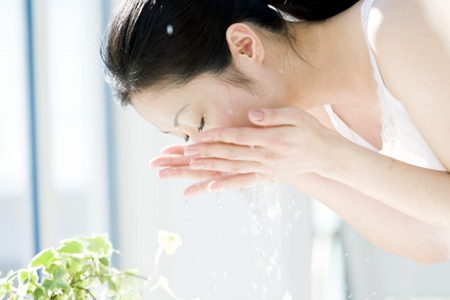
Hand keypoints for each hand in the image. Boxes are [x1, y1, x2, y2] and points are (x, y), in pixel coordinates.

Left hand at [150, 107, 346, 197]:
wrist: (324, 156)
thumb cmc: (310, 132)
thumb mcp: (296, 117)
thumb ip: (273, 115)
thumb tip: (251, 115)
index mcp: (271, 140)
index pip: (239, 138)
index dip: (219, 137)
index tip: (200, 136)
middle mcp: (265, 158)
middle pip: (229, 156)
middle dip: (204, 154)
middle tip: (183, 154)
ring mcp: (264, 170)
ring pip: (231, 169)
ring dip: (208, 169)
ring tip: (187, 167)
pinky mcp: (265, 177)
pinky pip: (243, 183)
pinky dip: (226, 185)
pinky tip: (209, 187)